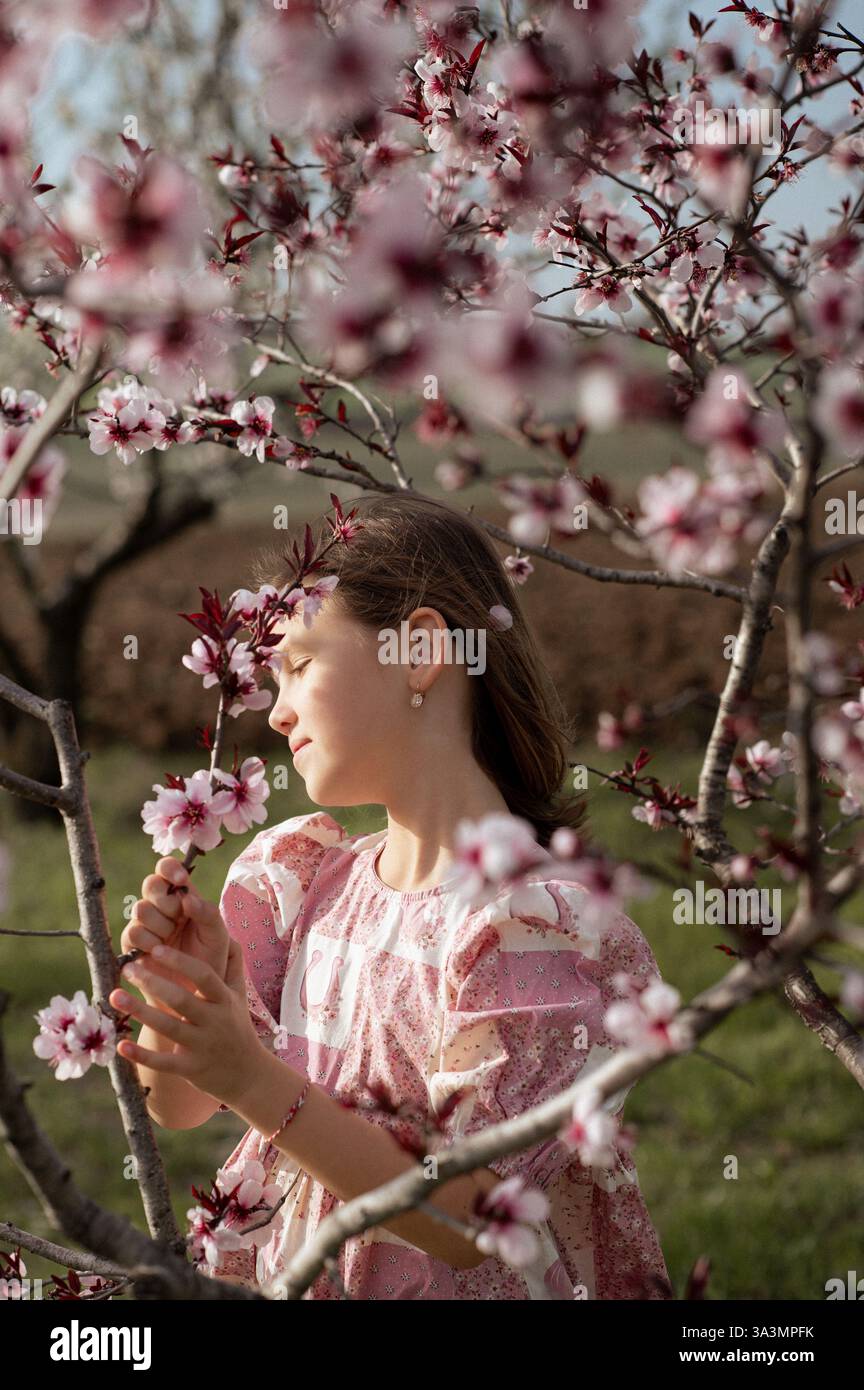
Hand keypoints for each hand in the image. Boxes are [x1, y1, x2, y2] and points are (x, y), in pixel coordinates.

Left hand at [109, 938, 263, 1109]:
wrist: (247, 1075)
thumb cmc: (237, 1027)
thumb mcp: (240, 996)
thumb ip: (233, 966)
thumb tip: (230, 935)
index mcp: (224, 1000)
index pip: (204, 976)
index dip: (180, 962)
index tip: (157, 948)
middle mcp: (214, 1021)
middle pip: (181, 999)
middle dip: (153, 982)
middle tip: (127, 968)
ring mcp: (202, 1046)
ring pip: (168, 1027)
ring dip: (140, 1012)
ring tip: (114, 995)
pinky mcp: (190, 1069)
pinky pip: (163, 1062)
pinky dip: (142, 1056)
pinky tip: (121, 1045)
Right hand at [120, 857, 229, 985]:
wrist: (196, 993)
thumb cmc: (210, 959)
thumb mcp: (218, 935)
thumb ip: (208, 913)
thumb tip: (187, 897)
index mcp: (182, 896)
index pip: (167, 869)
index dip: (169, 869)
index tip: (181, 881)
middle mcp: (161, 906)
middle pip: (150, 884)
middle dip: (165, 901)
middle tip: (178, 918)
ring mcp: (145, 924)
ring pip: (140, 909)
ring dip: (159, 925)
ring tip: (171, 940)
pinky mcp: (132, 944)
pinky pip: (132, 933)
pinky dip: (148, 942)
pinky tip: (158, 951)